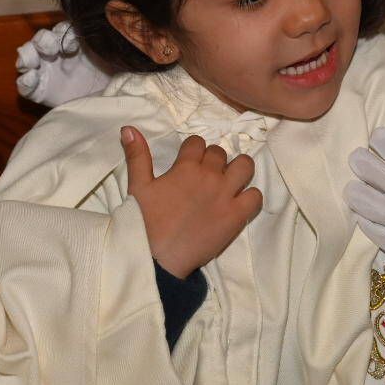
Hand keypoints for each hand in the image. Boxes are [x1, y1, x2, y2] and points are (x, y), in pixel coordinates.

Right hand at [15, 21, 111, 105]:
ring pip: (27, 57)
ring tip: (32, 63)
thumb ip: (108, 44)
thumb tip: (118, 28)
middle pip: (40, 40)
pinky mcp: (40, 91)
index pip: (62, 30)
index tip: (73, 46)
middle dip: (42, 41)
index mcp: (74, 41)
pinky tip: (30, 79)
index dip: (63, 34)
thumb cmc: (113, 75)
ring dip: (27, 56)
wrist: (109, 101)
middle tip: (50, 49)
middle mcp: (56, 53)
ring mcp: (46, 71)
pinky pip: (25, 86)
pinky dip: (24, 82)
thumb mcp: (113, 56)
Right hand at [125, 128, 261, 277]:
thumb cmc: (144, 222)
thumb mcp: (137, 185)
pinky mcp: (236, 216)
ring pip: (245, 166)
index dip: (193, 151)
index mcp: (186, 167)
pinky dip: (250, 197)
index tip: (189, 162)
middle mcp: (209, 176)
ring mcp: (226, 195)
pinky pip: (256, 196)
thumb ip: (137, 155)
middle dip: (213, 161)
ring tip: (228, 183)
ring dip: (238, 171)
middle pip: (220, 153)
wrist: (157, 256)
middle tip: (204, 177)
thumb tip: (128, 128)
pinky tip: (238, 204)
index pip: (197, 143)